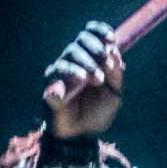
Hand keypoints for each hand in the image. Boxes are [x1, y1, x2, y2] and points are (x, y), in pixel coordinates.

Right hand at [42, 21, 124, 137]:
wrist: (83, 136)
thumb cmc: (98, 112)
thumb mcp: (115, 93)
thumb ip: (116, 74)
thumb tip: (114, 51)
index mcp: (90, 58)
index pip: (91, 35)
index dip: (99, 32)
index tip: (111, 38)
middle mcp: (74, 61)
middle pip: (79, 41)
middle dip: (94, 48)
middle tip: (105, 62)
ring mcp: (60, 73)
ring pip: (68, 57)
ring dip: (84, 64)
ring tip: (96, 79)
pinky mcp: (50, 87)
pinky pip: (55, 78)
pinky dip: (66, 79)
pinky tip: (75, 85)